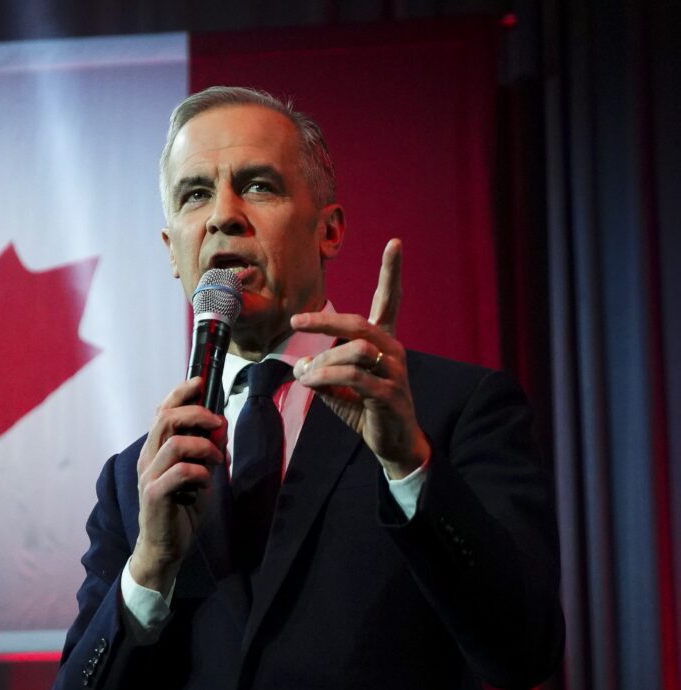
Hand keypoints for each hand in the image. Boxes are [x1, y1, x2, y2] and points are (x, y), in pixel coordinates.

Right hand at [130, 377, 227, 591]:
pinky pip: (180, 471)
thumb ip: (207, 449)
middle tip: (218, 421)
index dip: (179, 393)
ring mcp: (149, 476)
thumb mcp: (200, 474)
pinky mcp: (155, 494)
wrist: (166, 548)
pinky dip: (200, 472)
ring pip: (174, 442)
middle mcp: (148, 458)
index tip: (200, 382)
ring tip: (217, 459)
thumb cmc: (181, 510)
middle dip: (196, 413)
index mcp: (155, 449)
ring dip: (203, 446)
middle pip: (165, 419)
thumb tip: (221, 425)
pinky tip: (206, 483)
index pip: (162, 411)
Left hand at [289, 239, 429, 478]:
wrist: (393, 443)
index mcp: (384, 342)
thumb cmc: (366, 408)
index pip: (390, 301)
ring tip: (303, 375)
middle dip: (325, 320)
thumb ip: (321, 370)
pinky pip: (355, 377)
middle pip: (360, 323)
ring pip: (354, 351)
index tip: (396, 243)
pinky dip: (327, 377)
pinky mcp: (390, 394)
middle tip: (296, 321)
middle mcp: (394, 351)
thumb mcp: (338, 385)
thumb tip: (299, 365)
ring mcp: (395, 372)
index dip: (392, 272)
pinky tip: (310, 382)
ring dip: (322, 361)